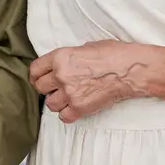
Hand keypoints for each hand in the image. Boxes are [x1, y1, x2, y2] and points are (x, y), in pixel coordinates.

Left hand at [29, 40, 147, 122]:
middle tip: (55, 89)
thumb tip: (63, 65)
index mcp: (60, 57)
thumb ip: (69, 58)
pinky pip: (64, 117)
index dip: (35, 76)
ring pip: (50, 104)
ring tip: (68, 99)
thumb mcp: (85, 47)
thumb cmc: (113, 54)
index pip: (35, 70)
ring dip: (57, 102)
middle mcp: (61, 75)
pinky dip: (68, 114)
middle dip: (47, 89)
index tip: (38, 80)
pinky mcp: (80, 107)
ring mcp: (70, 92)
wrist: (130, 69)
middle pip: (40, 88)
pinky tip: (74, 108)